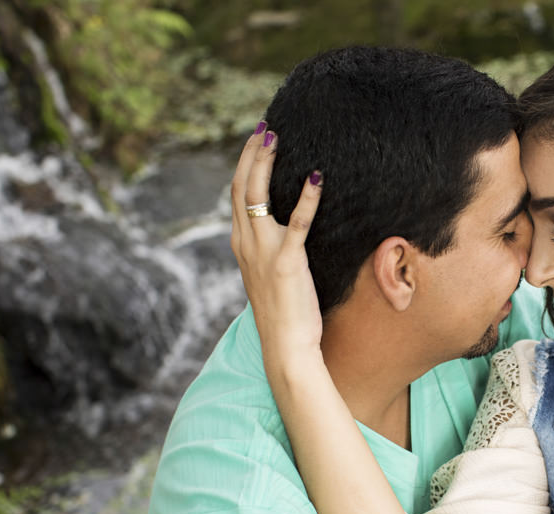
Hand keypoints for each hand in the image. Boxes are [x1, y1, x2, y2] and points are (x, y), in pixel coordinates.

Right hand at [231, 126, 323, 364]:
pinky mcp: (287, 262)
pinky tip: (317, 177)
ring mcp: (264, 251)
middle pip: (241, 187)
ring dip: (266, 163)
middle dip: (252, 153)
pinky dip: (308, 198)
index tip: (257, 140)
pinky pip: (298, 223)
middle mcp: (246, 243)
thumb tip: (281, 232)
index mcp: (240, 244)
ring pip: (257, 196)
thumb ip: (268, 250)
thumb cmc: (282, 313)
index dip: (246, 164)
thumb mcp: (268, 274)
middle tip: (265, 127)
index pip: (236, 194)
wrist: (285, 345)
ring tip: (276, 137)